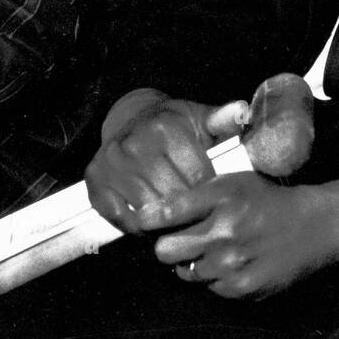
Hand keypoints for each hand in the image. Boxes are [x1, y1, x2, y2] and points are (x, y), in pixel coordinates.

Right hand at [85, 92, 247, 232]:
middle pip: (173, 196)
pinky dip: (136, 227)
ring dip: (164, 222)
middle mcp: (135, 143)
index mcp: (166, 128)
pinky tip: (150, 221)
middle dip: (188, 209)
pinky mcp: (95, 180)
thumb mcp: (200, 118)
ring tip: (177, 221)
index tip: (212, 197)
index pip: (198, 177)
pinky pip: (120, 217)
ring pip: (148, 210)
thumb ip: (223, 119)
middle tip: (197, 215)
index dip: (209, 192)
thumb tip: (243, 111)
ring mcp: (112, 162)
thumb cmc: (174, 126)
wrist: (131, 120)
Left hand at [144, 174, 338, 298]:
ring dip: (194, 263)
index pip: (166, 211)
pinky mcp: (242, 287)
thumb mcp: (235, 181)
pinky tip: (235, 263)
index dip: (148, 218)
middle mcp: (224, 229)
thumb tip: (154, 213)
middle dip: (168, 246)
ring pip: (184, 273)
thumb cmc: (268, 200)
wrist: (314, 225)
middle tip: (182, 240)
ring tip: (216, 250)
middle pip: (164, 251)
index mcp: (221, 195)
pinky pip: (209, 288)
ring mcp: (232, 262)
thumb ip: (197, 195)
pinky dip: (217, 278)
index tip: (144, 221)